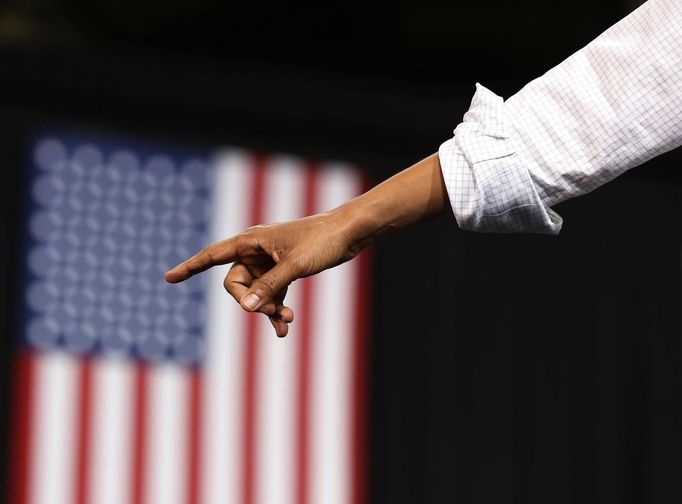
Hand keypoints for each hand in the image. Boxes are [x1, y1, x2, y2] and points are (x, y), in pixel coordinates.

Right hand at [165, 210, 360, 336]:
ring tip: (286, 322)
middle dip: (251, 302)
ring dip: (267, 308)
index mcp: (250, 240)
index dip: (190, 267)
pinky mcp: (283, 270)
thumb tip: (246, 308)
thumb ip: (269, 287)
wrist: (349, 233)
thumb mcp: (294, 266)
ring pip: (255, 292)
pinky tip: (283, 328)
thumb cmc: (321, 240)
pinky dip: (276, 309)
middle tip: (274, 312)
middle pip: (236, 284)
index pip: (212, 256)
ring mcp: (269, 262)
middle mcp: (255, 250)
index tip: (168, 278)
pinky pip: (271, 293)